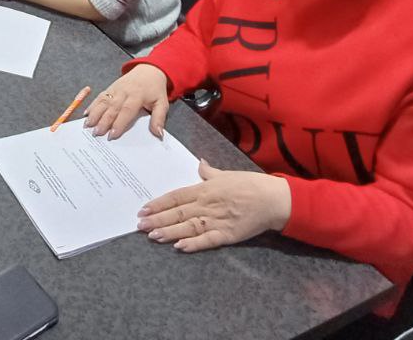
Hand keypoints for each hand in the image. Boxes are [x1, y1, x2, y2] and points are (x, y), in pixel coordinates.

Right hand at [83, 65, 170, 139]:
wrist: (149, 70)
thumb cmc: (155, 90)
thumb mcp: (162, 103)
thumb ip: (159, 118)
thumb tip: (158, 134)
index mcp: (138, 96)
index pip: (127, 110)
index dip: (119, 122)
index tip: (112, 134)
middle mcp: (124, 91)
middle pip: (112, 107)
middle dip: (103, 121)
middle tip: (96, 133)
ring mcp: (115, 88)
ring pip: (103, 101)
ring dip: (94, 113)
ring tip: (87, 124)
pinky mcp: (110, 87)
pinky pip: (100, 96)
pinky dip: (92, 105)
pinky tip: (86, 113)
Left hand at [136, 161, 290, 251]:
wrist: (273, 199)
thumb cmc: (250, 184)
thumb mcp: (227, 174)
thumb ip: (210, 172)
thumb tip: (199, 164)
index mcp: (205, 189)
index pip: (176, 196)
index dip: (159, 203)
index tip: (143, 208)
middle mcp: (207, 205)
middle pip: (177, 212)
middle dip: (157, 219)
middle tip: (139, 224)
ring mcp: (217, 220)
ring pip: (188, 227)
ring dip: (169, 232)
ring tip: (152, 236)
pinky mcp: (228, 235)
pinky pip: (207, 240)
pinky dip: (193, 244)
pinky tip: (179, 247)